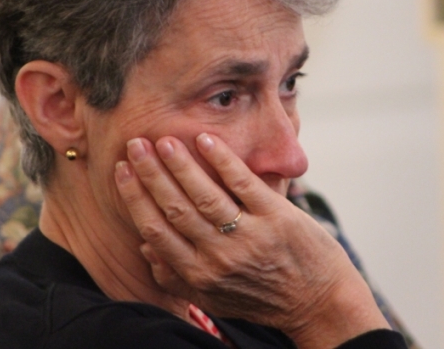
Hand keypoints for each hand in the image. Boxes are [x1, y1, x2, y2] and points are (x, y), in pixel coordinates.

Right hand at [115, 133, 388, 348]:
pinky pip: (242, 183)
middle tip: (136, 145)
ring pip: (204, 195)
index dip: (135, 197)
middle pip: (174, 208)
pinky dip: (222, 160)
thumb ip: (178, 277)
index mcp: (199, 275)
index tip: (122, 171)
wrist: (320, 303)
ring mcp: (249, 237)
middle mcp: (219, 258)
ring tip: (164, 140)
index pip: (155, 230)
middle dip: (151, 174)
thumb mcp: (215, 298)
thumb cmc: (264, 299)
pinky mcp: (276, 219)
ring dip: (180, 164)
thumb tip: (145, 247)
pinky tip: (206, 140)